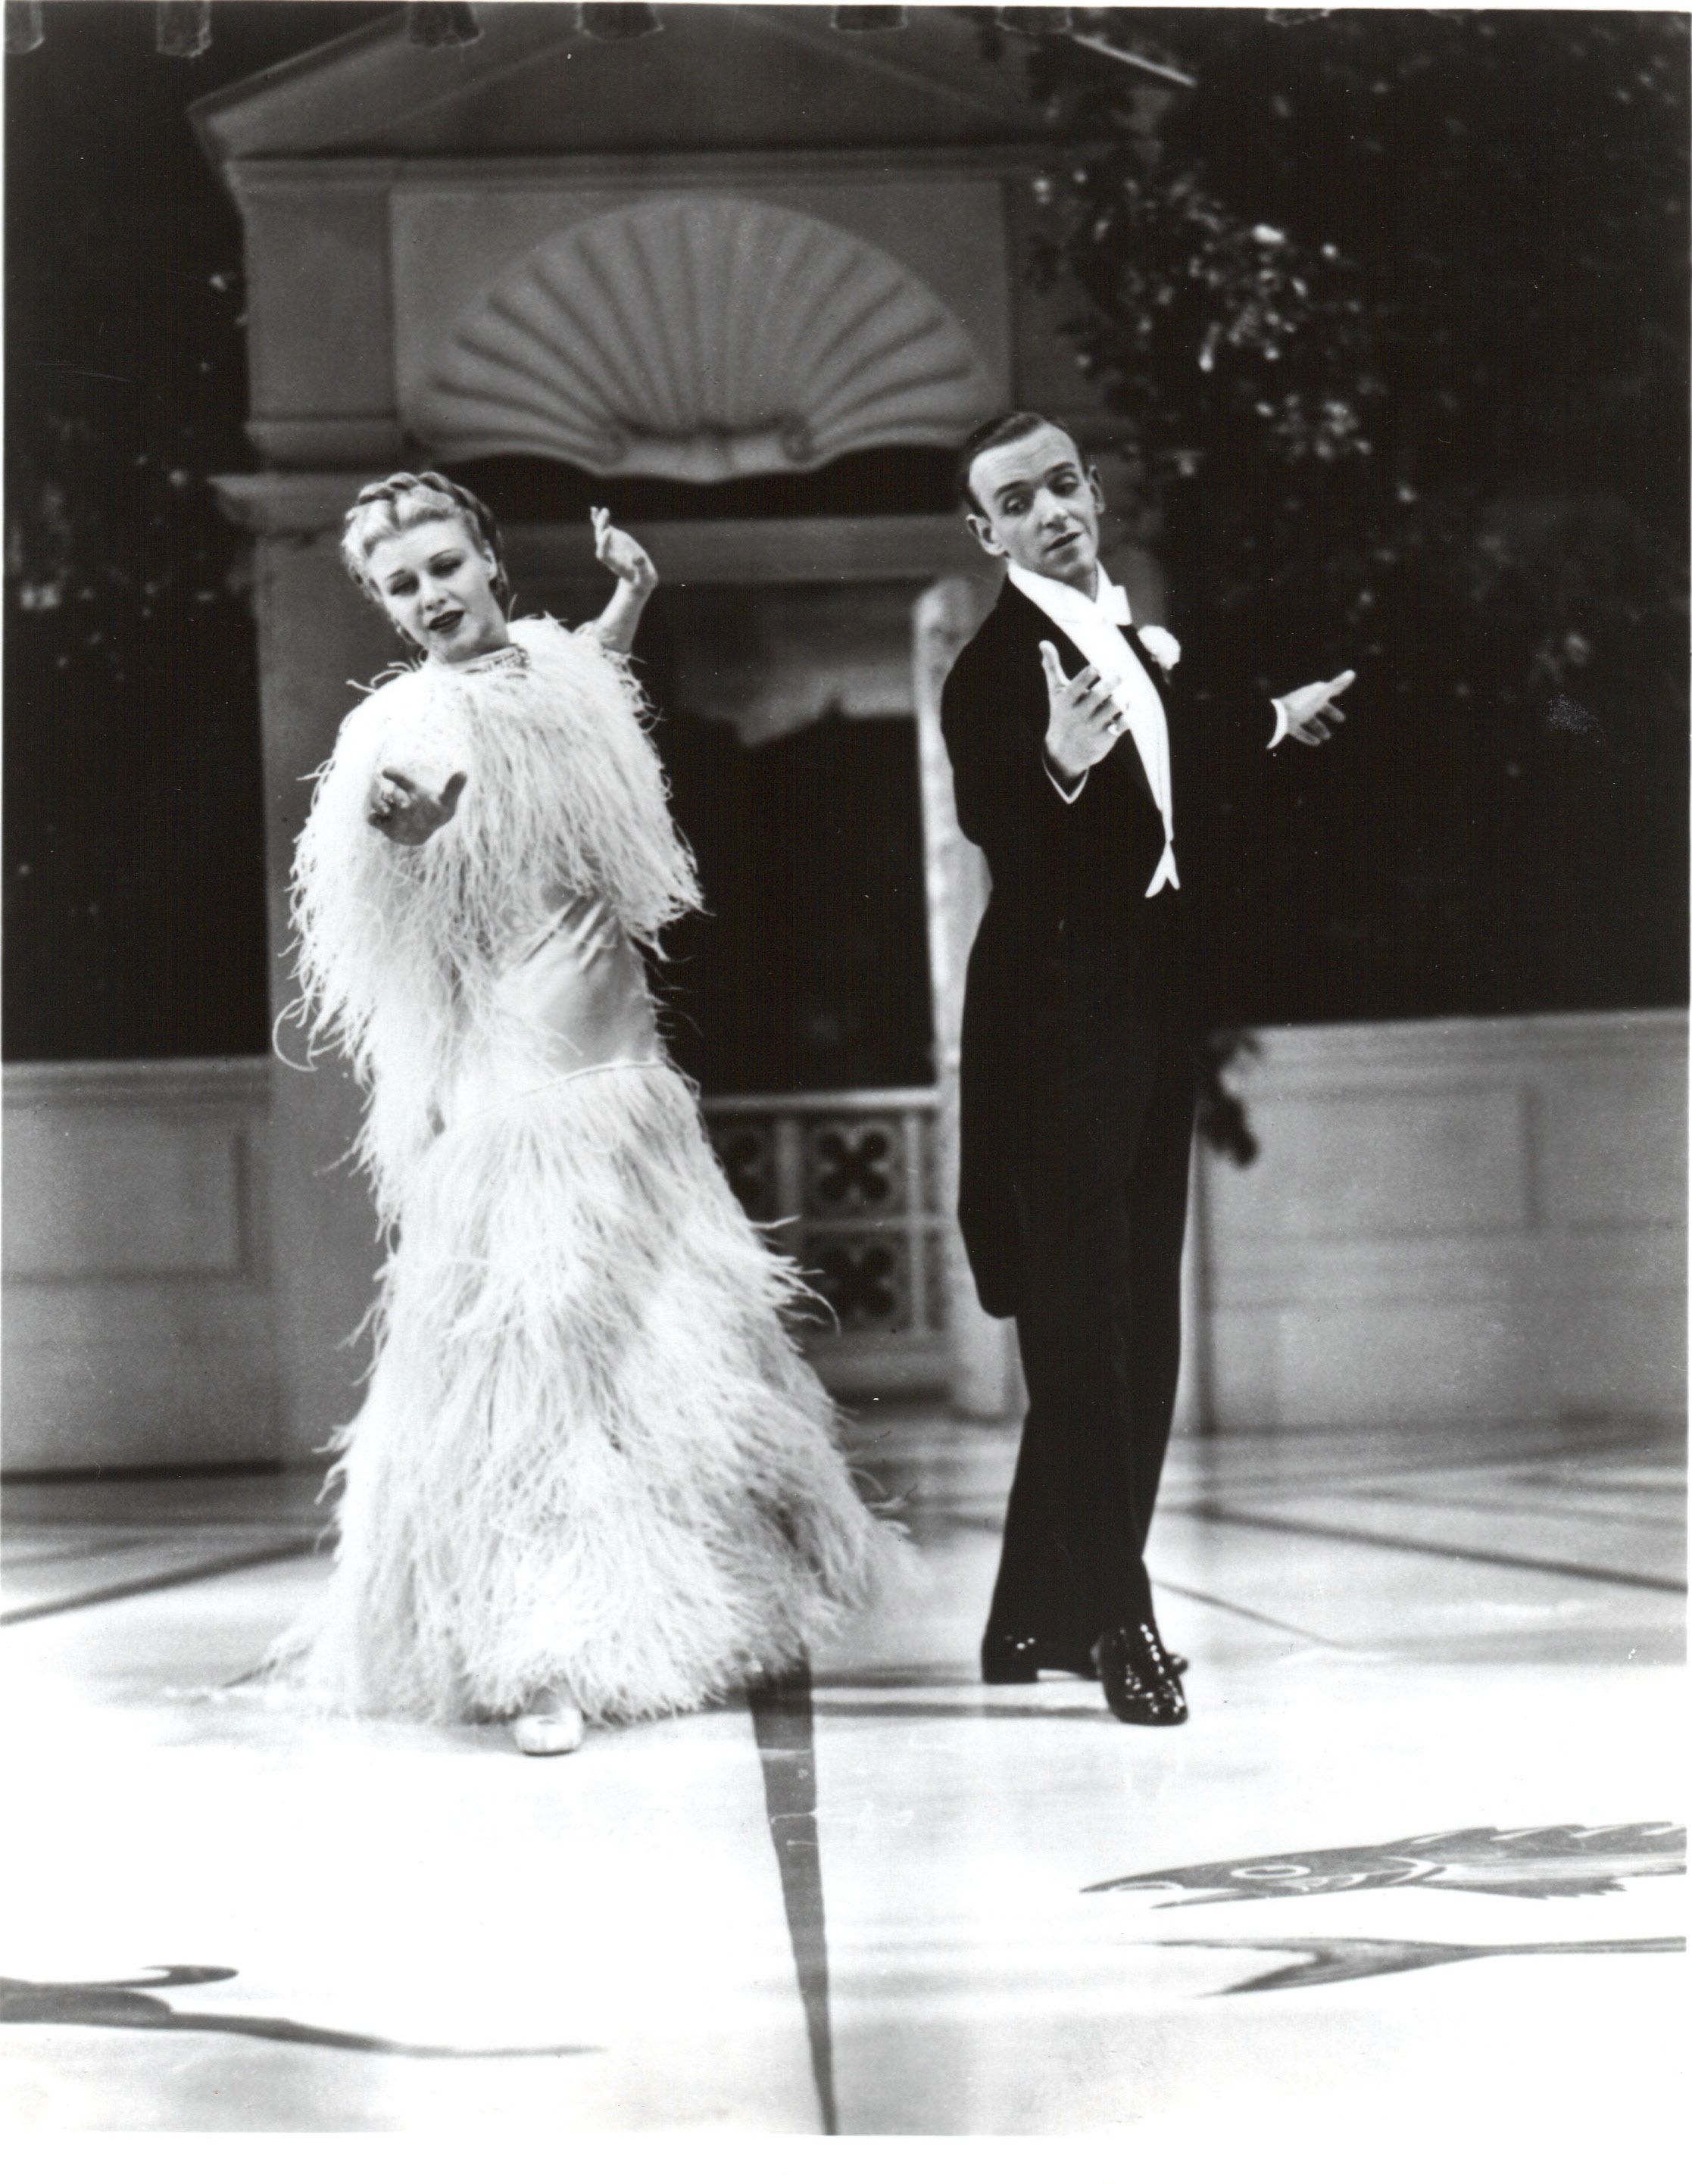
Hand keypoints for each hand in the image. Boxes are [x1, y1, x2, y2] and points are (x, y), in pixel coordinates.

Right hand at [366, 768, 465, 845]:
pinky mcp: (384, 823)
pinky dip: (373, 819)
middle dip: (396, 797)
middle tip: (405, 805)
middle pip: (392, 794)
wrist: (425, 831)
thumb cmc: (437, 813)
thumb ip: (453, 788)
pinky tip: (378, 821)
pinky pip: (373, 819)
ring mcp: (390, 810)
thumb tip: (464, 772)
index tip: (386, 771)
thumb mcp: (447, 802)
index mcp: (411, 790)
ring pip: (378, 803)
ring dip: (379, 805)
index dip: (394, 773)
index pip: (402, 779)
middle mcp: (399, 798)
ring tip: (386, 812)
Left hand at [591, 507, 656, 596]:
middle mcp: (610, 554)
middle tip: (605, 514)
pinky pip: (604, 529)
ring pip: (601, 533)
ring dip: (600, 521)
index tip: (608, 532)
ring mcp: (611, 546)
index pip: (603, 554)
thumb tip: (638, 558)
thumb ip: (642, 569)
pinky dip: (599, 520)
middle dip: (601, 527)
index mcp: (614, 564)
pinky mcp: (615, 539)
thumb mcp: (645, 577)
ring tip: (599, 510)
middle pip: (600, 541)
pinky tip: (595, 510)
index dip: (604, 543)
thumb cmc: (643, 579)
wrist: (638, 580)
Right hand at [1040, 640, 1126, 784]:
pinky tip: (1129, 708)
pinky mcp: (1105, 737)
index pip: (1076, 687)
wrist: (1064, 752)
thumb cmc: (1062, 714)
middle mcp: (1079, 714)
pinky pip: (1122, 725)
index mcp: (1067, 701)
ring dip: (1122, 699)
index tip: (1096, 667)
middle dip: (1111, 682)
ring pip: (1113, 708)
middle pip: (1098, 695)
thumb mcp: (1055, 692)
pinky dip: (1129, 716)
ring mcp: (1093, 726)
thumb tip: (1043, 643)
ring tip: (1124, 694)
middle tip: (1120, 674)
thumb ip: (1052, 667)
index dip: (1087, 676)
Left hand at [1274, 670, 1354, 746]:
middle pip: (1319, 707)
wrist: (1278, 716)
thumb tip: (1352, 673)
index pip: (1326, 692)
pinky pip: (1300, 732)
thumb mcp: (1321, 694)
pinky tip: (1316, 743)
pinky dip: (1308, 737)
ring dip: (1319, 728)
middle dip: (1330, 712)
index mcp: (1312, 693)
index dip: (1334, 692)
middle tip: (1341, 719)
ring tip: (1327, 737)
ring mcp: (1296, 714)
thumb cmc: (1302, 704)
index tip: (1340, 694)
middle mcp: (1304, 702)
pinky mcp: (1289, 726)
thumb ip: (1337, 685)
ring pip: (1309, 721)